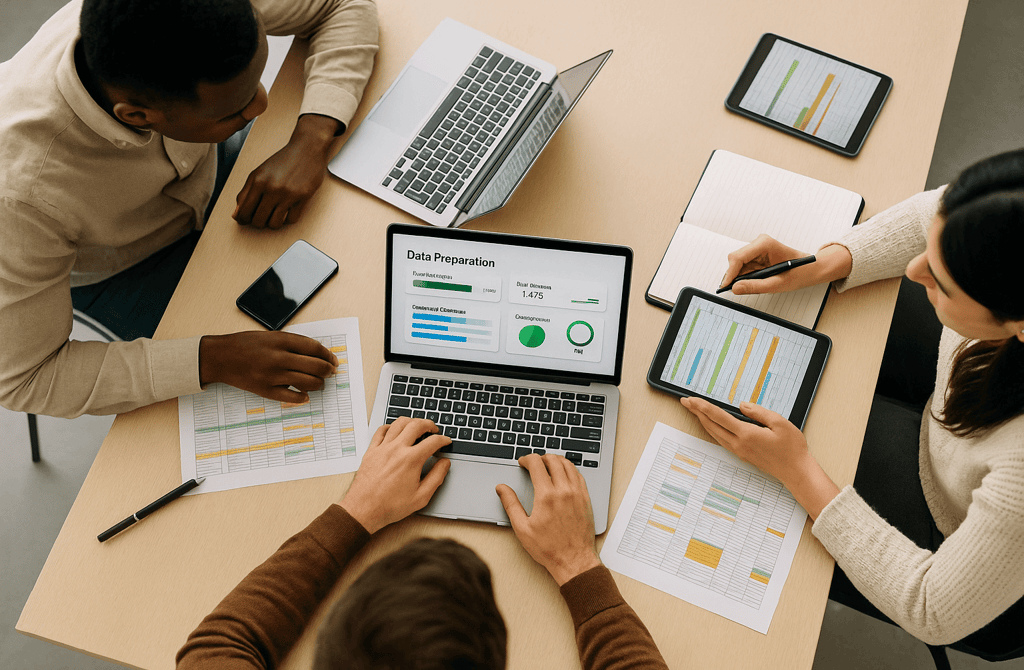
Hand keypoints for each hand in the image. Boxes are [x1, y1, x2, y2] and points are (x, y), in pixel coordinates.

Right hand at [199, 331, 337, 402]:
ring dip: (319, 384)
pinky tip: (305, 395)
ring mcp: (272, 375)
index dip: (328, 355)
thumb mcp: (270, 335)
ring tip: (319, 383)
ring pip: (308, 382)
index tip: (333, 359)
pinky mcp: (265, 390)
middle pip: (315, 366)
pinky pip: (291, 397)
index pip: (314, 347)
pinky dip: (302, 397)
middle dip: (328, 370)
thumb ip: (292, 343)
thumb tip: (317, 354)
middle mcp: (278, 357)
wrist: (220, 357)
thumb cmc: (245, 344)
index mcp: (280, 340)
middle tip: (330, 372)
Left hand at [233, 114, 341, 228]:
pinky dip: (288, 219)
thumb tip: (236, 214)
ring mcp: (287, 194)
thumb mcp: (259, 173)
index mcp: (257, 181)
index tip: (245, 220)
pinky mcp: (302, 197)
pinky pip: (291, 219)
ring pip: (274, 224)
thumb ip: (246, 193)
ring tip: (275, 215)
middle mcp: (271, 188)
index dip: (243, 219)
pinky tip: (288, 210)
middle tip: (262, 217)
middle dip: (258, 222)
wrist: (306, 149)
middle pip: (258, 220)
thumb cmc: (284, 160)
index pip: (243, 211)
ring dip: (274, 223)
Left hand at [339, 418, 450, 532]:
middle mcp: (397, 449)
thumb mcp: (421, 497)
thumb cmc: (390, 506)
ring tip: (417, 425)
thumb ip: (436, 477)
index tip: (446, 441)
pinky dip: (390, 426)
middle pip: (416, 425)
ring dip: (411, 421)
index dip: (443, 440)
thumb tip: (444, 463)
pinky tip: (394, 430)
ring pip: (398, 423)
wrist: (364, 509)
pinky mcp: (371, 451)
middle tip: (433, 429)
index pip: (433, 441)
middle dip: (429, 424)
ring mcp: (382, 448)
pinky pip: (381, 430)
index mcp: (411, 460)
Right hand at [496, 454, 600, 585]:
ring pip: (568, 465)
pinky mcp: (586, 499)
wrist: (574, 560)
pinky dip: (570, 469)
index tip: (522, 462)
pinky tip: (564, 474)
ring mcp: (577, 493)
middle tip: (534, 462)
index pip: (536, 464)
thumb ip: (511, 504)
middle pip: (553, 460)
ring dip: (556, 460)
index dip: (527, 459)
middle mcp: (564, 490)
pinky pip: (579, 475)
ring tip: (548, 464)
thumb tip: (502, 488)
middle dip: (541, 457)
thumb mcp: (522, 528)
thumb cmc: (549, 548)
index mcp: (546, 496)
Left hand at [679, 397, 839, 517]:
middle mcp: (739, 444)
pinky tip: (711, 425)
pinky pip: (721, 439)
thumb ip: (759, 412)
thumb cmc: (792, 448)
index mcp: (746, 434)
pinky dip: (712, 429)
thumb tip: (742, 405)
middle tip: (685, 401)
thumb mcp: (780, 423)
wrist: (796, 471)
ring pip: (714, 434)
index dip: (703, 406)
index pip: (718, 416)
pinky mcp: (742, 454)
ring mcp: (739, 451)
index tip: (691, 399)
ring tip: (694, 410)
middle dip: (696, 412)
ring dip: (702, 421)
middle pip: (711, 425)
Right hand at [720, 235, 851, 294]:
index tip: (726, 286)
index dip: (729, 273)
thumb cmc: (800, 272)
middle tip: (737, 291)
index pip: (738, 257)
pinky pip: (744, 267)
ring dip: (741, 277)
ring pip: (738, 264)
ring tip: (755, 286)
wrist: (812, 268)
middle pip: (735, 260)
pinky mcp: (757, 255)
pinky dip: (746, 277)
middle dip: (734, 276)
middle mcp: (759, 243)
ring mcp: (757, 248)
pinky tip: (757, 282)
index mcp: (764, 244)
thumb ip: (755, 286)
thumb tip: (735, 288)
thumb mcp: (778, 283)